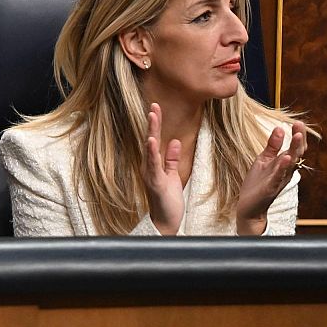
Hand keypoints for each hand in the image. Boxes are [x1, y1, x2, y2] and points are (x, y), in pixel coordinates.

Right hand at [143, 103, 184, 235]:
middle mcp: (149, 166)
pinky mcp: (155, 182)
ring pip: (151, 149)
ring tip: (152, 116)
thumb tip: (176, 142)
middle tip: (154, 105)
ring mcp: (151, 174)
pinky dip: (152, 152)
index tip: (156, 107)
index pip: (156, 140)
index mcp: (155, 164)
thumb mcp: (173, 176)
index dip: (156, 124)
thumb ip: (172, 159)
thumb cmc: (167, 200)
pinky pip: (154, 165)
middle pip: (151, 140)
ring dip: (152, 132)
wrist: (165, 222)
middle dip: (153, 122)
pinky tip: (152, 141)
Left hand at [235, 121, 307, 234]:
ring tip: (296, 136)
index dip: (298, 135)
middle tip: (299, 125)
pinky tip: (285, 158)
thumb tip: (279, 127)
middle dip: (299, 139)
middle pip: (296, 153)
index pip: (295, 148)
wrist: (249, 206)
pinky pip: (278, 176)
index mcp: (284, 164)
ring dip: (293, 149)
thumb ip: (273, 146)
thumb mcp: (264, 160)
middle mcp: (285, 172)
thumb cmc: (258, 183)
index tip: (298, 122)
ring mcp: (279, 180)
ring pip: (290, 164)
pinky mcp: (270, 188)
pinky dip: (282, 167)